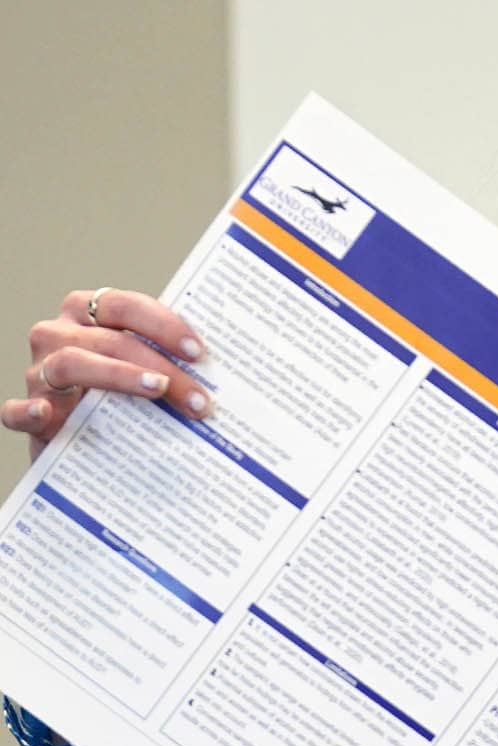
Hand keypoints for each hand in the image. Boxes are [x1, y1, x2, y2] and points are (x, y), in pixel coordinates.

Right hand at [10, 288, 214, 454]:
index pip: (123, 305)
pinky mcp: (26, 413)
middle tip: (200, 398)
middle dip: (161, 366)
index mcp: (87, 313)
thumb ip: (169, 357)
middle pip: (110, 340)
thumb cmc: (123, 393)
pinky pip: (16, 410)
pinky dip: (29, 411)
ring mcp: (38, 373)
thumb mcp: (144, 367)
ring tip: (157, 391)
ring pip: (71, 364)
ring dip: (119, 377)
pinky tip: (47, 414)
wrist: (81, 440)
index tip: (200, 352)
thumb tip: (228, 366)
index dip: (163, 324)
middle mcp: (57, 335)